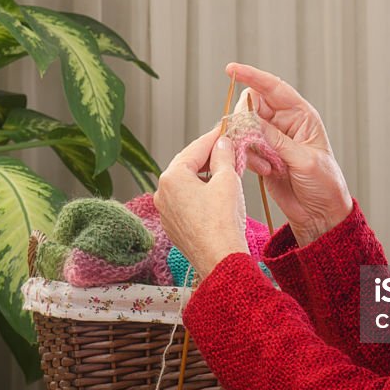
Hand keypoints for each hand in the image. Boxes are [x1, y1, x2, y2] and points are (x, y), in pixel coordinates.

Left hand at [155, 128, 249, 279]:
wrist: (220, 259)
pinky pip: (186, 202)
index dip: (213, 137)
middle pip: (187, 165)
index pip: (195, 148)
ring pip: (186, 184)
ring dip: (204, 176)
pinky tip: (216, 195)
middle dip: (207, 157)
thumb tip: (222, 143)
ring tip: (225, 172)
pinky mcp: (173, 226)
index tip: (224, 129)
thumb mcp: (227, 180)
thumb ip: (223, 156)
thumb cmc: (223, 221)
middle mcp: (162, 192)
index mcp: (171, 177)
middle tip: (227, 149)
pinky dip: (200, 194)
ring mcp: (165, 211)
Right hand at [227, 62, 352, 245]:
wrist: (320, 213)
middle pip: (252, 106)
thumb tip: (252, 122)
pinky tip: (265, 171)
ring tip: (267, 165)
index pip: (273, 88)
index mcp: (302, 116)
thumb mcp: (304, 160)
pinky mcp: (261, 156)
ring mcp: (271, 139)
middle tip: (252, 140)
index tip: (231, 70)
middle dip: (247, 120)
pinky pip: (243, 148)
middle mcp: (285, 123)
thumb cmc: (324, 183)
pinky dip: (248, 158)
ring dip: (249, 144)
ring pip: (245, 127)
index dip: (252, 76)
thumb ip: (277, 141)